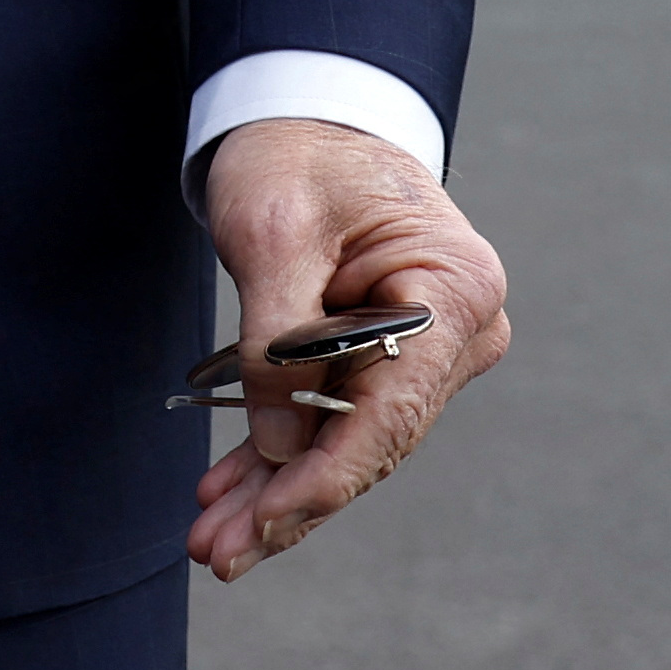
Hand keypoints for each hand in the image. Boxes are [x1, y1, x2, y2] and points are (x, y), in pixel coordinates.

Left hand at [187, 116, 509, 580]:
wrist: (306, 115)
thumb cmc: (296, 155)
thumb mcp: (273, 231)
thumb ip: (278, 340)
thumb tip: (281, 444)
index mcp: (455, 292)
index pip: (393, 413)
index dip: (326, 478)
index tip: (264, 524)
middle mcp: (459, 331)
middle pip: (372, 442)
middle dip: (290, 502)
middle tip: (217, 554)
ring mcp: (430, 349)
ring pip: (349, 442)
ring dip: (278, 490)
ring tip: (211, 539)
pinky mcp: (390, 357)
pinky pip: (334, 418)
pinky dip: (281, 454)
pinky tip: (230, 493)